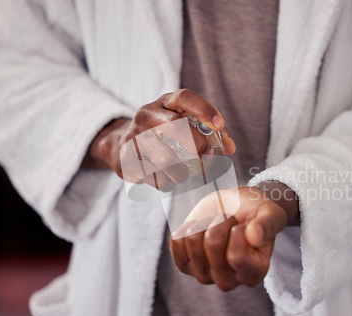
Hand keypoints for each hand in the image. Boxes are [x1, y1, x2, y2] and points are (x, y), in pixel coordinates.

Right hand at [84, 89, 235, 189]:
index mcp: (164, 103)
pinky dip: (167, 182)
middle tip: (207, 155)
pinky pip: (154, 177)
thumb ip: (210, 134)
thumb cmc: (163, 135)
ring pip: (165, 158)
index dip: (204, 109)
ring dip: (182, 171)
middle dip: (197, 143)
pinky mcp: (126, 159)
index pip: (183, 98)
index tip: (220, 124)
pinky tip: (166, 179)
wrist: (121, 145)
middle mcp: (146, 115)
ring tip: (184, 174)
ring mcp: (133, 137)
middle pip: (174, 125)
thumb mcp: (183, 126)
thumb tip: (229, 147)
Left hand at [170, 186, 291, 290]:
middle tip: (232, 221)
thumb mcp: (269, 212)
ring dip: (205, 223)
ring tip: (217, 223)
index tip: (246, 225)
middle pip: (212, 245)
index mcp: (255, 273)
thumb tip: (255, 236)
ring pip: (193, 241)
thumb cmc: (255, 213)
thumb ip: (267, 224)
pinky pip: (177, 242)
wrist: (236, 208)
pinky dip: (188, 227)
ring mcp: (205, 276)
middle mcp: (230, 281)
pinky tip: (202, 227)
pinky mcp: (186, 266)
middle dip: (221, 222)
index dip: (238, 230)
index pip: (237, 256)